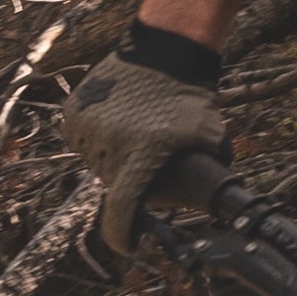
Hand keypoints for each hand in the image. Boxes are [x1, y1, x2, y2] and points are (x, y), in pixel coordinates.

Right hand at [63, 46, 227, 258]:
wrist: (165, 50)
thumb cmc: (192, 98)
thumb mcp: (210, 140)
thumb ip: (210, 176)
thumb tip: (223, 208)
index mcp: (141, 157)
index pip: (123, 211)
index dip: (123, 234)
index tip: (129, 244)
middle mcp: (108, 146)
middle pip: (115, 183)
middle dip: (132, 181)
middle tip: (151, 159)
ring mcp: (86, 128)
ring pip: (97, 161)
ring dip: (115, 157)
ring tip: (137, 131)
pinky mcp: (73, 113)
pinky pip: (84, 139)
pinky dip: (99, 138)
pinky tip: (120, 120)